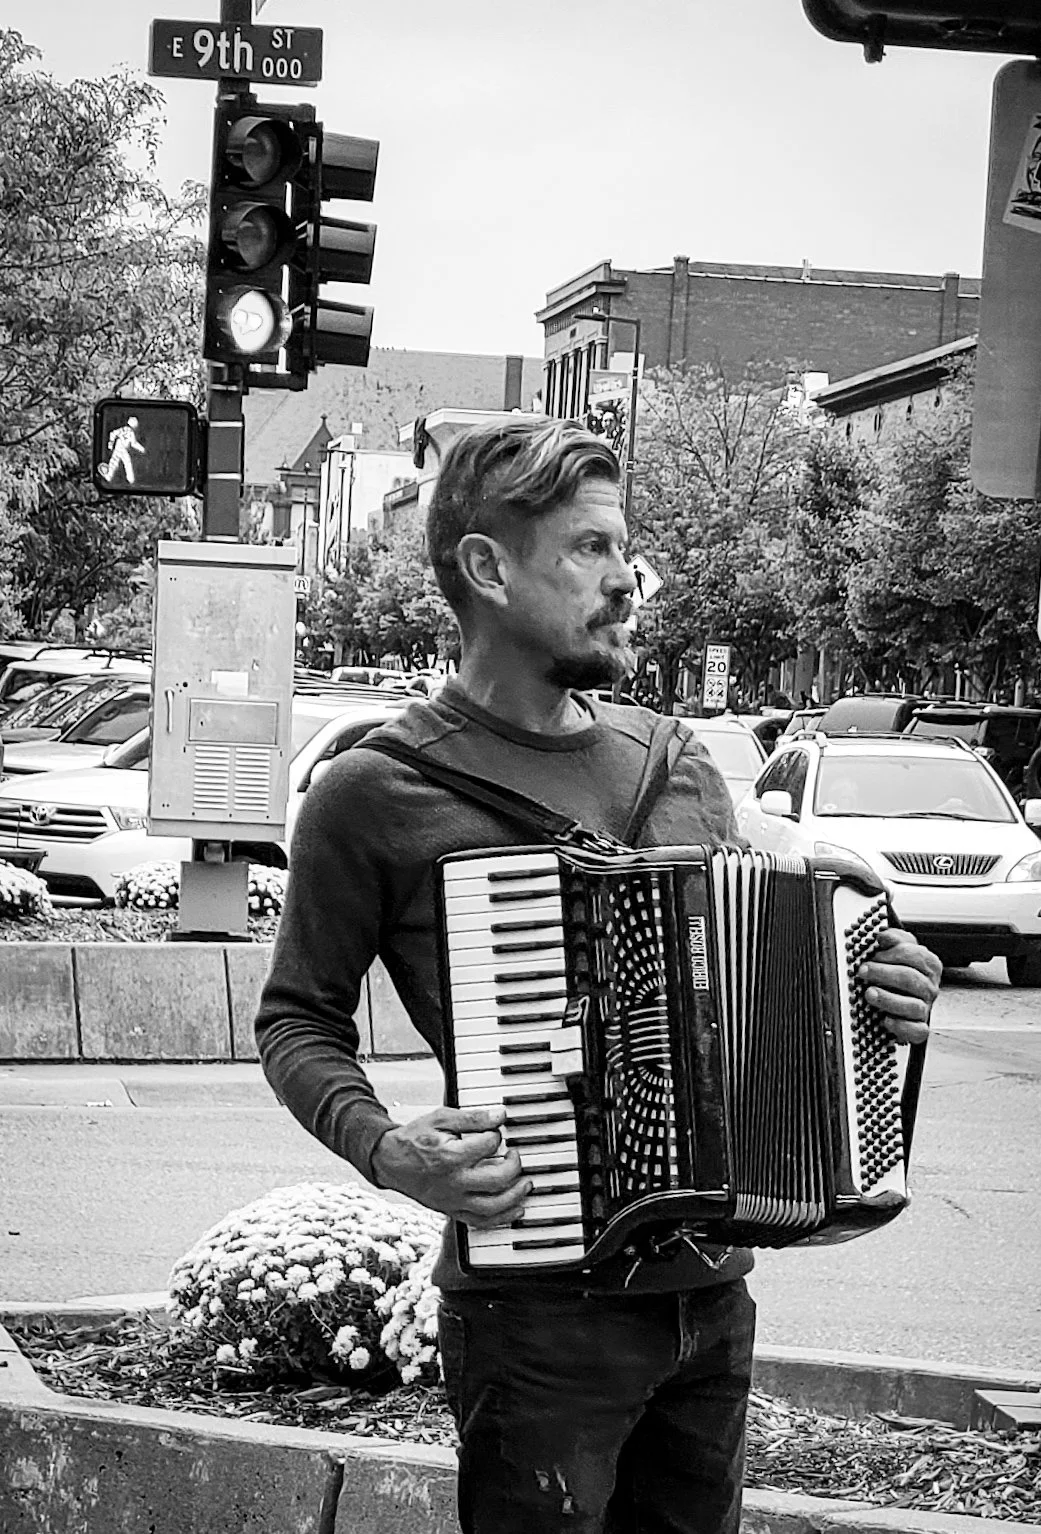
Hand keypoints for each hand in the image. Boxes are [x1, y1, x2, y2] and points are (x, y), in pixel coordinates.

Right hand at [371, 1106, 530, 1228]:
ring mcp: (453, 1200)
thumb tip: (500, 1116)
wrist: (391, 1162)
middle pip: (497, 1179)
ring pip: (493, 1207)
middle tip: (516, 1154)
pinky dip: (502, 1218)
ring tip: (525, 1183)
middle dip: (514, 1165)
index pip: (490, 1145)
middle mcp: (454, 1182)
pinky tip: (516, 1209)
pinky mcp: (452, 1211)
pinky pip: (481, 1222)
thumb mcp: (441, 1118)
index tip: (495, 1131)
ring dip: (516, 1196)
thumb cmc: (415, 1138)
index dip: (498, 1134)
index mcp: (451, 1156)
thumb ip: (472, 1118)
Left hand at [860, 928, 940, 1044]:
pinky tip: (885, 1020)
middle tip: (863, 971)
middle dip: (884, 973)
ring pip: (913, 1006)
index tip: (873, 953)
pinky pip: (916, 1031)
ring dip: (888, 999)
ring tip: (869, 993)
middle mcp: (929, 987)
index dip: (893, 952)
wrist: (903, 1005)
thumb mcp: (898, 953)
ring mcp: (925, 1009)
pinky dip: (900, 1026)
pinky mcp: (919, 1029)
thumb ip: (895, 940)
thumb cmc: (899, 976)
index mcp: (928, 965)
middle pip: (910, 978)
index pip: (915, 954)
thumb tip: (883, 935)